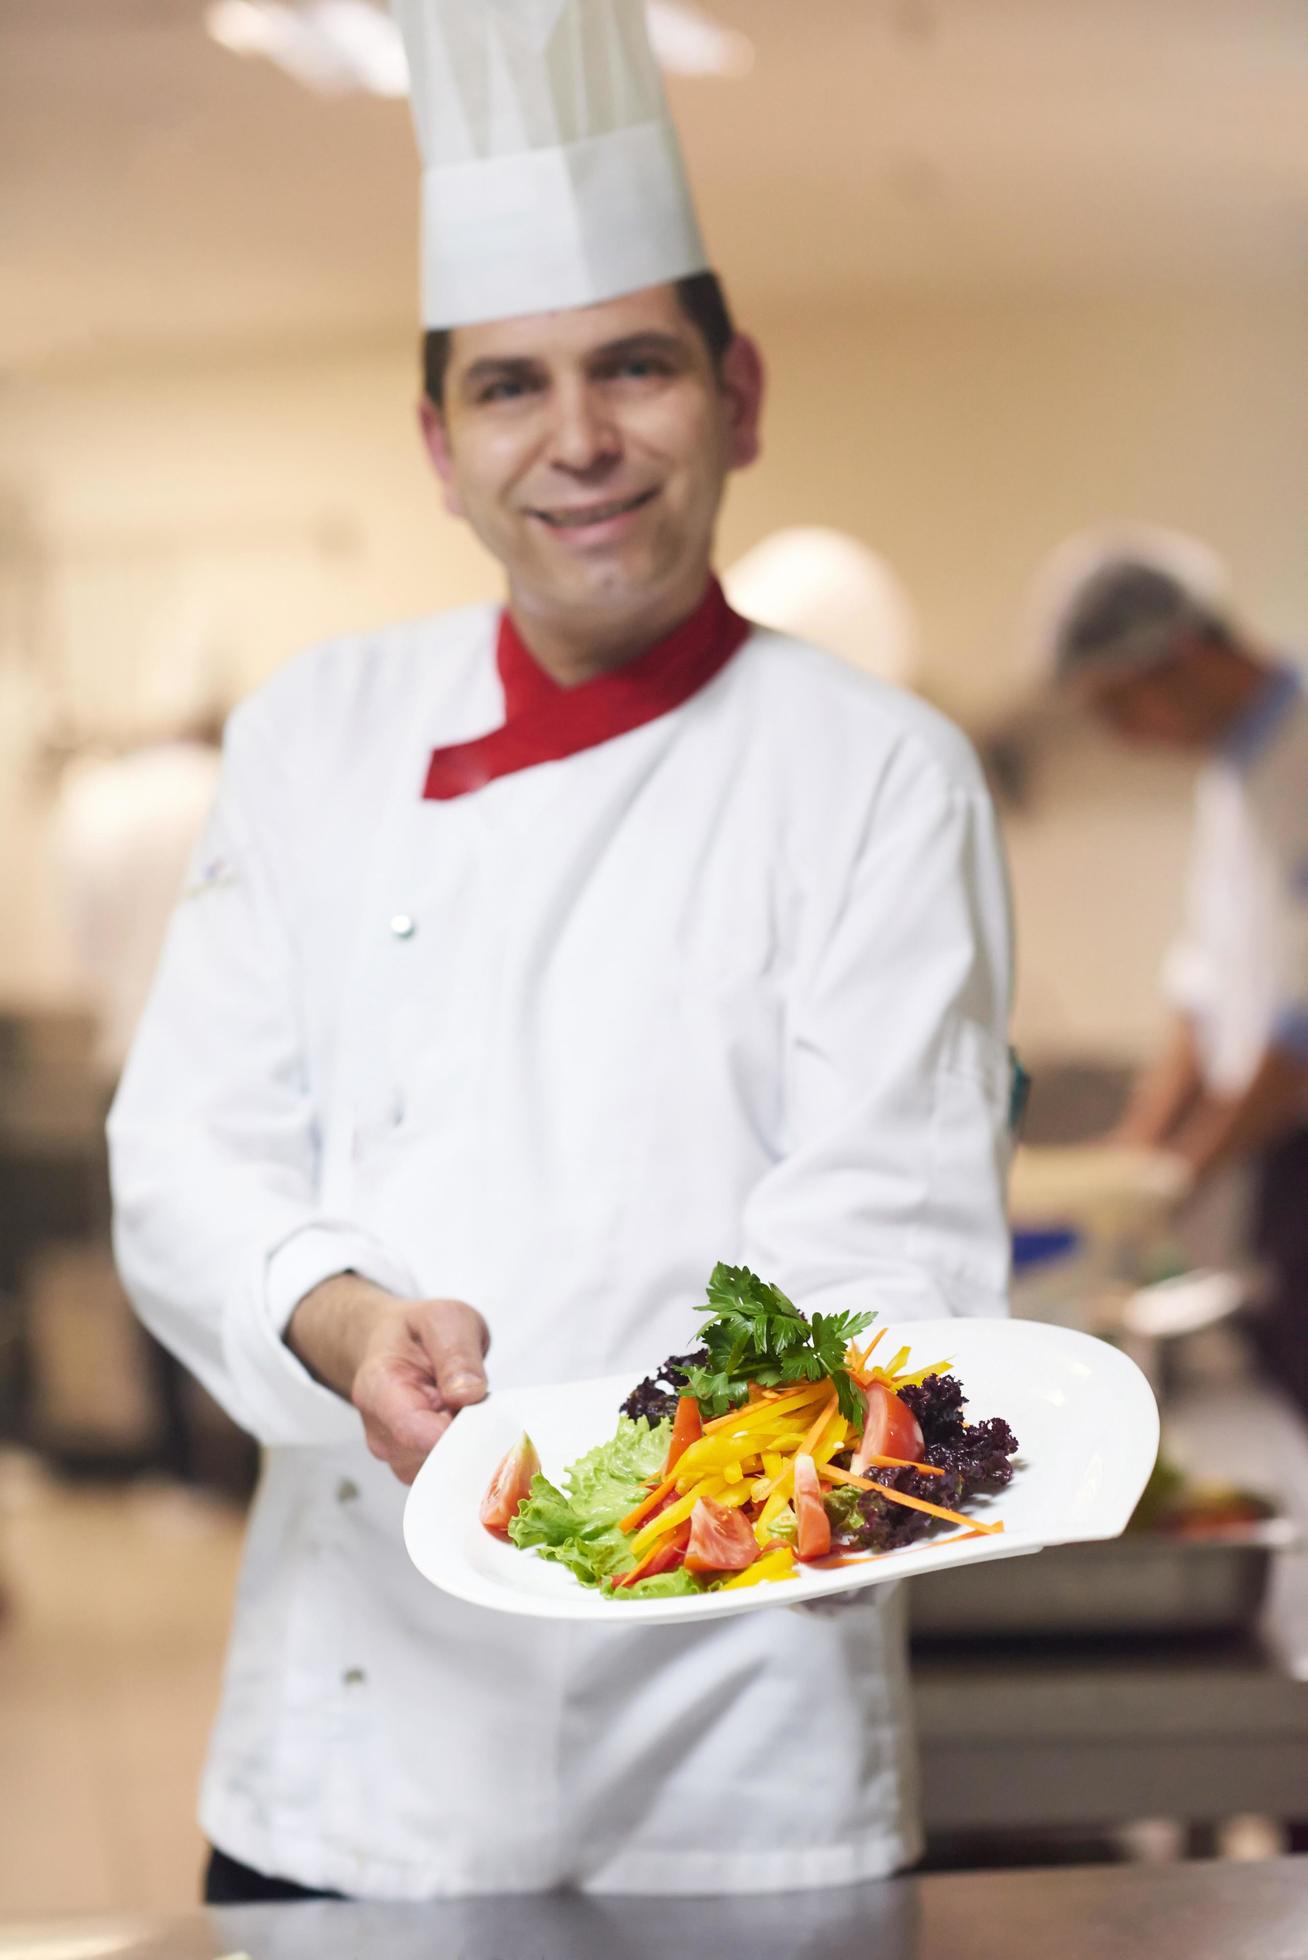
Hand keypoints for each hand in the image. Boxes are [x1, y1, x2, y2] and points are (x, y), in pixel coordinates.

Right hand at [287, 1274, 489, 1484]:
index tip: (482, 1411)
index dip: (457, 1430)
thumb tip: (468, 1393)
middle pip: (436, 1457)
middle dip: (469, 1434)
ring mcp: (397, 1457)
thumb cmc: (418, 1334)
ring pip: (448, 1470)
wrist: (394, 1347)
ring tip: (467, 1408)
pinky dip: (468, 1453)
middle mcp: (381, 1434)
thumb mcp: (445, 1319)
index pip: (415, 1432)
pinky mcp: (416, 1469)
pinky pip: (451, 1474)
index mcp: (378, 1391)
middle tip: (479, 1400)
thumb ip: (457, 1352)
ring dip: (471, 1443)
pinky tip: (465, 1425)